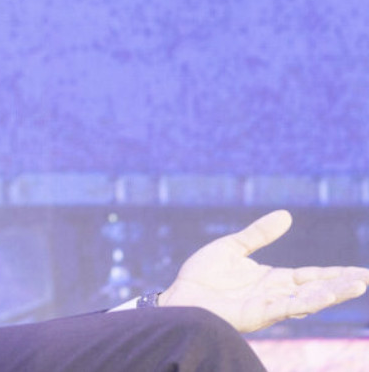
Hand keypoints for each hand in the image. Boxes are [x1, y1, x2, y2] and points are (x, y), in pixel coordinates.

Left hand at [159, 210, 368, 331]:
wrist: (179, 297)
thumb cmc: (202, 276)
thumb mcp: (233, 247)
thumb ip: (259, 234)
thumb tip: (286, 215)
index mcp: (272, 279)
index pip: (311, 275)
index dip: (335, 274)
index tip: (360, 272)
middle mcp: (275, 294)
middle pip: (316, 288)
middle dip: (342, 285)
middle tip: (366, 278)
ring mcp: (268, 306)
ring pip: (307, 299)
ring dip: (331, 293)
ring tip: (356, 285)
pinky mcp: (256, 314)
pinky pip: (285, 307)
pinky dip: (305, 301)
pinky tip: (323, 295)